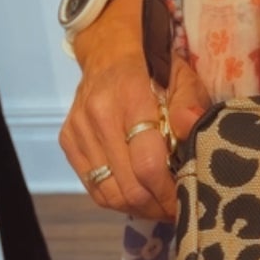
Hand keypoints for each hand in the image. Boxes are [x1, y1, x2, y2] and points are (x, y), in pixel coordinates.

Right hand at [58, 0, 209, 217]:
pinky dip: (116, 199)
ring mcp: (79, 130)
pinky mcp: (68, 140)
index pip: (147, 165)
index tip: (186, 202)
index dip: (168, 193)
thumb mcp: (183, 77)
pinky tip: (136, 195)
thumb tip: (190, 127)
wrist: (109, 50)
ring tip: (158, 205)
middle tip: (176, 210)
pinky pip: (92, 187)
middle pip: (129, 187)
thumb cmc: (155, 68)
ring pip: (108, 194)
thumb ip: (190, 103)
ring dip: (137, 208)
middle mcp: (98, 116)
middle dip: (157, 206)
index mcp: (131, 99)